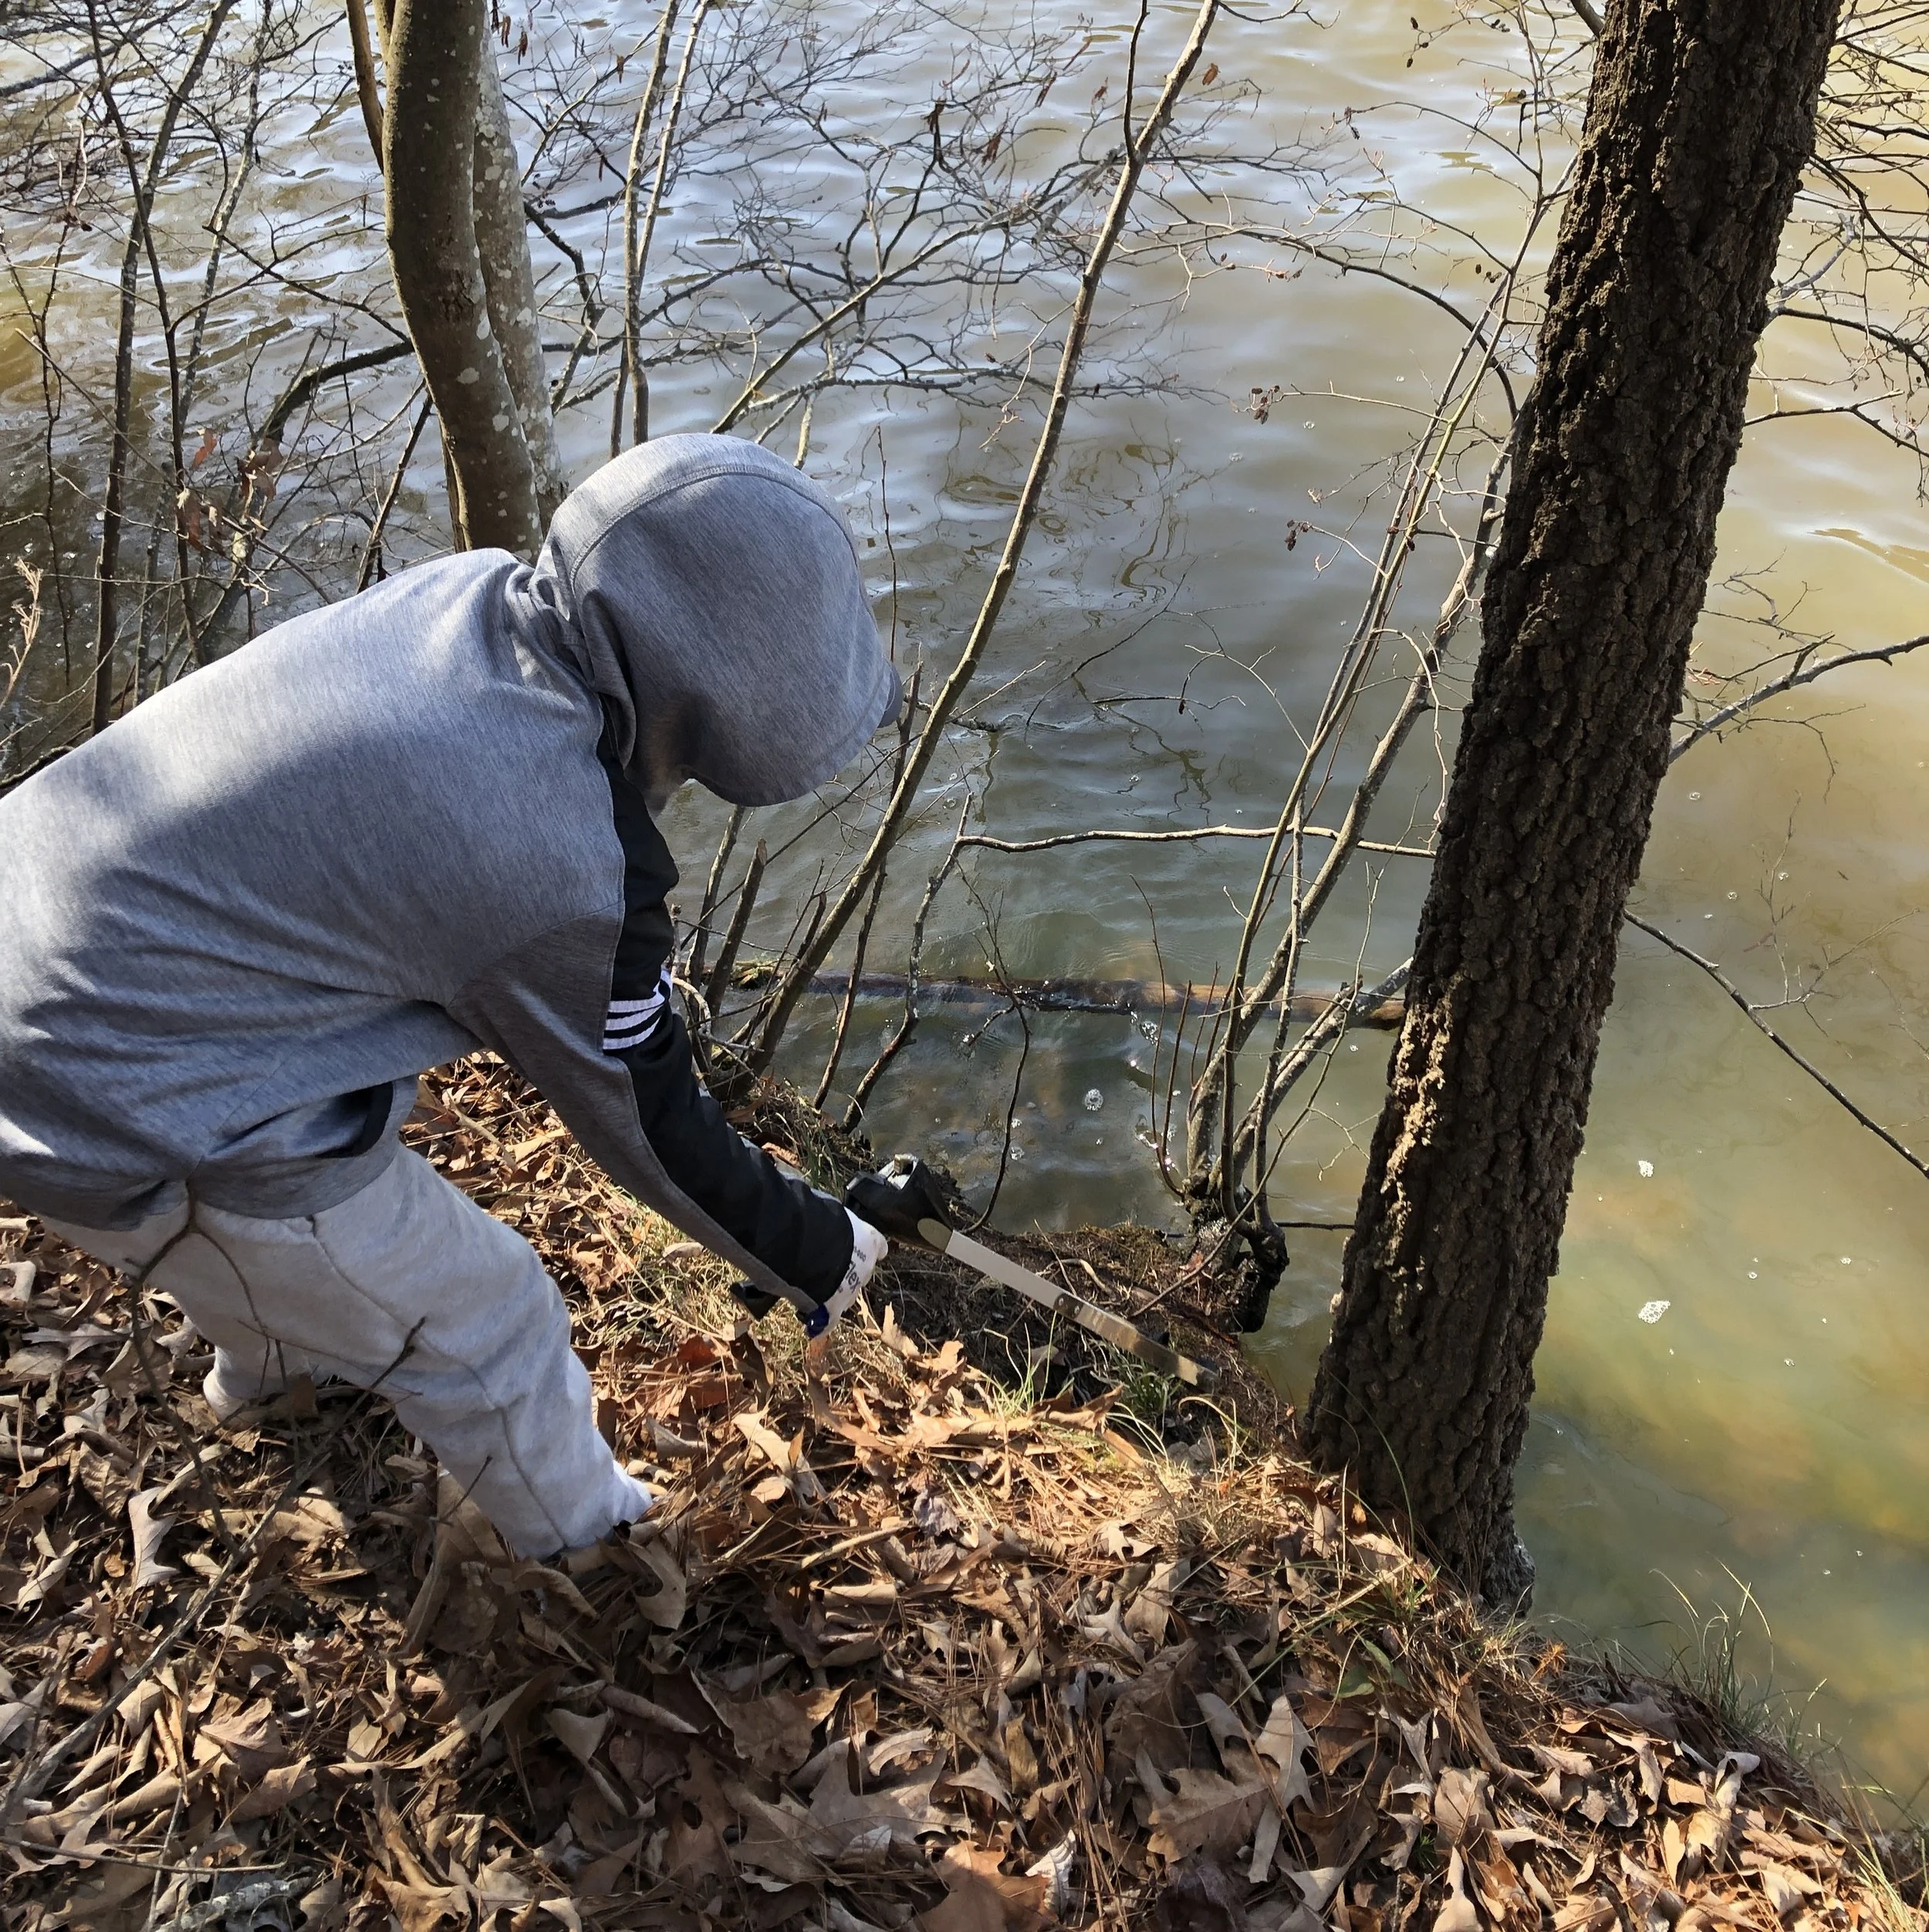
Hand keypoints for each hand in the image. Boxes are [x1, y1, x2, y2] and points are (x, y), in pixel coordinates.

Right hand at [803, 1211, 886, 1337]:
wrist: (812, 1247)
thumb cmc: (819, 1220)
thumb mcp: (829, 1211)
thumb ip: (830, 1219)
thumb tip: (815, 1208)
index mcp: (870, 1240)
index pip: (878, 1247)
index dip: (867, 1248)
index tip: (858, 1247)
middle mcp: (867, 1267)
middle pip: (861, 1272)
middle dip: (846, 1270)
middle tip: (825, 1264)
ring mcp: (852, 1290)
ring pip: (846, 1294)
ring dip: (833, 1292)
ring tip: (812, 1287)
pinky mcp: (835, 1309)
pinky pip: (829, 1319)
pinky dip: (820, 1321)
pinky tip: (811, 1324)